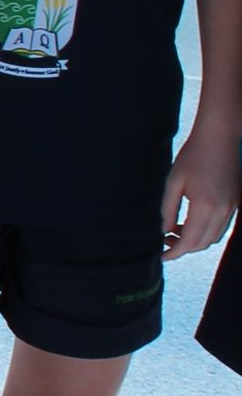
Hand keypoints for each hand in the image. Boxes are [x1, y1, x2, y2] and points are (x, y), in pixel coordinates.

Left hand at [162, 130, 240, 260]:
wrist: (219, 139)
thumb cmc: (193, 157)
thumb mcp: (173, 182)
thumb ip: (167, 209)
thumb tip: (164, 230)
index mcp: (206, 206)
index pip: (190, 240)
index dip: (175, 252)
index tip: (161, 256)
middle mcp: (223, 210)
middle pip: (203, 243)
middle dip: (184, 248)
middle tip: (165, 241)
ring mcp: (233, 207)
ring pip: (214, 237)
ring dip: (195, 240)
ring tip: (174, 231)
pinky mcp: (236, 203)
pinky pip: (222, 226)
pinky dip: (206, 231)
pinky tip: (190, 222)